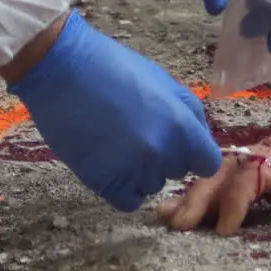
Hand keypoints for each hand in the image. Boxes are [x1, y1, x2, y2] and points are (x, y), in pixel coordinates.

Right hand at [6, 10, 221, 210]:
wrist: (62, 70)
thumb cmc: (115, 69)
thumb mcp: (165, 83)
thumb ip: (189, 116)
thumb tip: (201, 142)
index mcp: (182, 127)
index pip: (208, 164)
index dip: (196, 156)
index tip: (183, 149)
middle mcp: (161, 153)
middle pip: (178, 172)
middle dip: (166, 157)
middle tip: (139, 134)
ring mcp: (132, 170)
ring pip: (152, 186)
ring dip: (142, 172)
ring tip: (120, 143)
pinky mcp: (104, 182)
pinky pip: (128, 201)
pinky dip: (124, 188)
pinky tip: (113, 165)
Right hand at [157, 132, 270, 236]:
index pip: (256, 171)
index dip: (237, 198)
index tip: (224, 230)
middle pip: (228, 166)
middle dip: (202, 195)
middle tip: (181, 225)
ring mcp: (261, 155)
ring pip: (219, 168)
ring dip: (193, 192)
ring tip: (167, 217)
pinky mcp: (254, 165)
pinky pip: (221, 175)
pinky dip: (197, 190)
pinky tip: (171, 206)